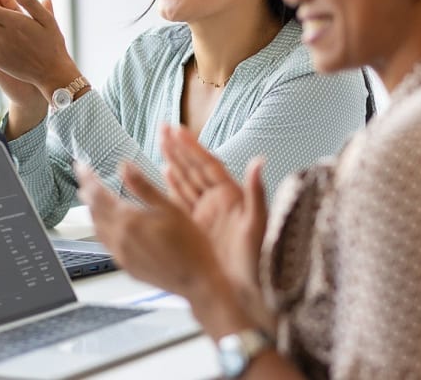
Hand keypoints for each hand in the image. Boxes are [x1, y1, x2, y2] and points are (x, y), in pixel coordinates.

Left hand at [77, 161, 243, 325]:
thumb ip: (143, 186)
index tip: (80, 166)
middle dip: (87, 192)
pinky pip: (105, 244)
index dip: (87, 178)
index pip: (98, 194)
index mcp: (129, 220)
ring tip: (90, 199)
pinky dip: (101, 229)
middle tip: (83, 179)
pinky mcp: (126, 267)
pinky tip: (107, 225)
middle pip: (94, 211)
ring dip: (92, 211)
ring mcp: (121, 255)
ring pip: (97, 228)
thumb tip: (125, 166)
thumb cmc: (191, 245)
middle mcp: (119, 239)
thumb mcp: (171, 208)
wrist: (198, 281)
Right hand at [158, 126, 270, 328]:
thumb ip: (256, 192)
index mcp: (231, 197)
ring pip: (187, 181)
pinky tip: (164, 173)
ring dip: (174, 161)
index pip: (208, 165)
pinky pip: (181, 200)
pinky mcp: (197, 226)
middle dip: (179, 147)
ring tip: (162, 143)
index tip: (179, 130)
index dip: (193, 147)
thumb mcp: (257, 225)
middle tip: (164, 128)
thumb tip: (259, 161)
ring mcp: (207, 213)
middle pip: (195, 168)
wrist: (242, 291)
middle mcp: (218, 202)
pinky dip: (172, 185)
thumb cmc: (255, 261)